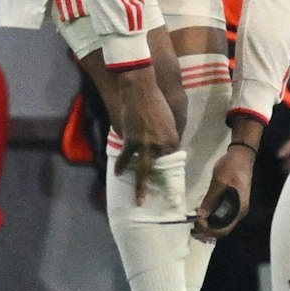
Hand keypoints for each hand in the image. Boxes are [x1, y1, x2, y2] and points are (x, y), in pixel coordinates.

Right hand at [110, 67, 180, 204]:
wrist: (141, 90)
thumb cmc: (157, 101)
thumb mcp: (169, 119)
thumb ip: (167, 135)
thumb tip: (163, 147)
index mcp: (172, 140)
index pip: (171, 160)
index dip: (167, 170)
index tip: (166, 181)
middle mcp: (160, 146)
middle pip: (159, 171)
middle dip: (159, 187)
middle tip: (160, 199)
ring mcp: (145, 145)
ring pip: (142, 170)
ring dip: (139, 186)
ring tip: (138, 200)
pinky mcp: (131, 140)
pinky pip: (125, 157)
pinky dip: (120, 165)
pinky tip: (117, 173)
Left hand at [191, 144, 255, 239]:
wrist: (242, 154)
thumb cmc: (232, 167)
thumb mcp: (220, 182)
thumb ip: (210, 199)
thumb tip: (201, 215)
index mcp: (238, 209)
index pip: (224, 230)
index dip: (209, 230)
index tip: (197, 222)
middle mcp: (238, 211)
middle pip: (222, 228)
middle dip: (207, 228)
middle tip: (192, 223)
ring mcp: (236, 206)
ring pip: (220, 221)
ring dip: (208, 222)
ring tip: (195, 217)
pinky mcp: (232, 201)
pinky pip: (221, 213)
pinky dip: (210, 214)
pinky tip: (201, 210)